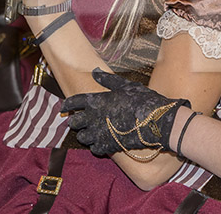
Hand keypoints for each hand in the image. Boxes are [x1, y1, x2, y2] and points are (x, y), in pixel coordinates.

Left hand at [61, 69, 191, 156]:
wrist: (155, 120)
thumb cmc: (142, 99)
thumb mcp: (125, 85)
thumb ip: (107, 79)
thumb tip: (94, 71)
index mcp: (96, 100)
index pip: (73, 102)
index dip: (67, 105)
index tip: (65, 108)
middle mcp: (93, 117)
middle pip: (73, 122)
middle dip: (77, 121)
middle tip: (83, 120)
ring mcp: (99, 133)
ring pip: (82, 137)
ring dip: (86, 134)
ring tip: (93, 132)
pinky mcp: (107, 146)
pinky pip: (94, 149)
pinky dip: (97, 146)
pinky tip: (103, 142)